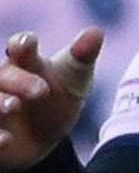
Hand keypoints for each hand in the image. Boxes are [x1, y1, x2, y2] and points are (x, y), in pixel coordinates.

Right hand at [0, 29, 101, 172]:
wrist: (47, 137)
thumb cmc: (57, 97)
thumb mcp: (74, 79)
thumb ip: (82, 56)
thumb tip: (96, 32)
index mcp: (24, 61)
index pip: (21, 46)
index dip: (23, 45)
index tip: (28, 44)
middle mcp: (2, 80)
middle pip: (2, 75)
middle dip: (18, 81)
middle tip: (41, 90)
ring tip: (13, 106)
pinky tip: (6, 140)